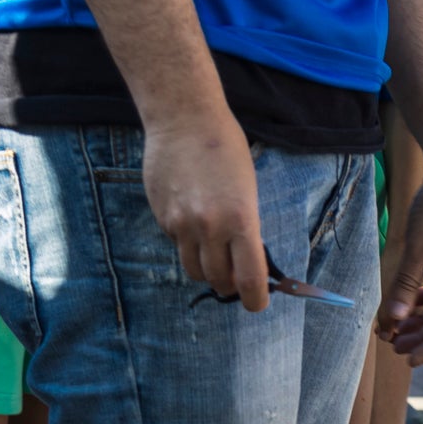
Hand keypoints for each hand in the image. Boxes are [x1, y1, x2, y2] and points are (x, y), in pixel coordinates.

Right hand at [145, 107, 268, 311]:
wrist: (184, 120)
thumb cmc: (226, 148)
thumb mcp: (249, 187)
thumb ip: (246, 226)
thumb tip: (248, 260)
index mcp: (241, 219)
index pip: (249, 279)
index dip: (256, 299)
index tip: (259, 303)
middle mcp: (210, 228)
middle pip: (219, 281)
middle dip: (231, 285)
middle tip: (238, 278)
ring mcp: (182, 226)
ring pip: (195, 270)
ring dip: (209, 270)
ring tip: (217, 254)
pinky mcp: (162, 219)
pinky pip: (178, 247)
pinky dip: (189, 245)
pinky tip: (194, 221)